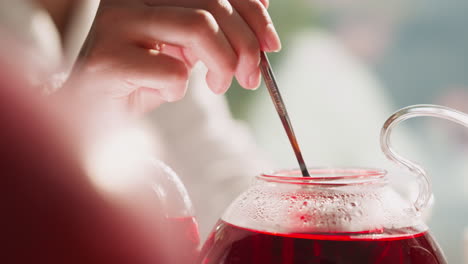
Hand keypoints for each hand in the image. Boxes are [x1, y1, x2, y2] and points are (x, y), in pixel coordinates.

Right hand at [71, 0, 280, 113]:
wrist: (95, 108)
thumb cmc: (143, 75)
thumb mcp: (186, 45)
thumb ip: (216, 25)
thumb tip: (262, 6)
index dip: (254, 13)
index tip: (270, 45)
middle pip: (213, 5)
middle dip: (245, 46)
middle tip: (250, 77)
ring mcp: (117, 21)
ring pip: (199, 27)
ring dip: (221, 64)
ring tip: (218, 85)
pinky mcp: (108, 57)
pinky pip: (171, 71)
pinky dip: (181, 88)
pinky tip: (168, 91)